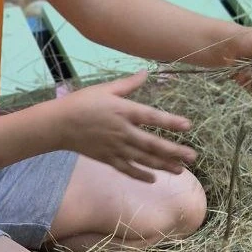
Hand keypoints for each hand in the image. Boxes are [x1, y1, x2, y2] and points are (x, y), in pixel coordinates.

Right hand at [53, 70, 196, 182]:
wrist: (59, 124)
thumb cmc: (82, 102)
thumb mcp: (105, 89)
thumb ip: (128, 84)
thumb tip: (146, 72)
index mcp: (123, 111)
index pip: (152, 117)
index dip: (171, 122)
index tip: (188, 126)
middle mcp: (123, 131)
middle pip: (153, 144)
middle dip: (174, 151)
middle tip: (193, 157)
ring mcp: (115, 147)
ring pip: (144, 159)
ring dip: (163, 165)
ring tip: (180, 170)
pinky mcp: (107, 158)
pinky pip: (127, 169)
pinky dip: (140, 175)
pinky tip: (153, 179)